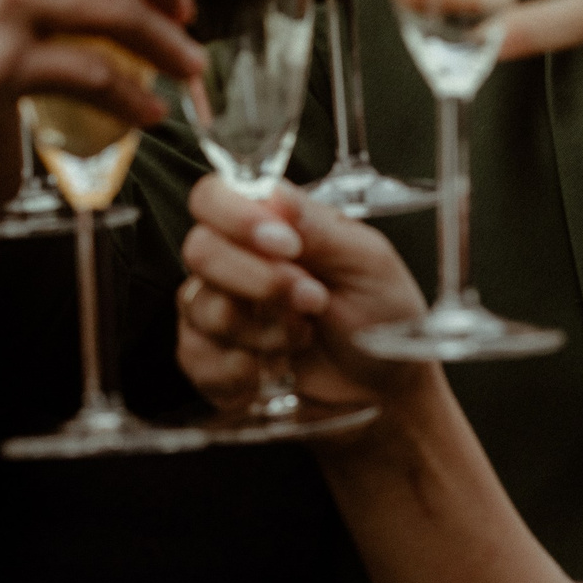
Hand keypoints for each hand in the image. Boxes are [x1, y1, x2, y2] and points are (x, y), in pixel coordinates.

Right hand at [176, 177, 436, 418]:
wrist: (384, 388)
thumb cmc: (380, 313)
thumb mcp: (367, 262)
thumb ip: (318, 227)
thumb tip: (272, 194)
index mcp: (268, 221)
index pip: (214, 197)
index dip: (236, 217)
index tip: (285, 245)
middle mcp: (233, 259)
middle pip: (200, 251)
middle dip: (260, 281)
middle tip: (312, 299)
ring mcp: (216, 309)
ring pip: (203, 308)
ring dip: (263, 330)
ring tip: (304, 336)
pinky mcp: (210, 359)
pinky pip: (198, 358)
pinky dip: (243, 369)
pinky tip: (276, 369)